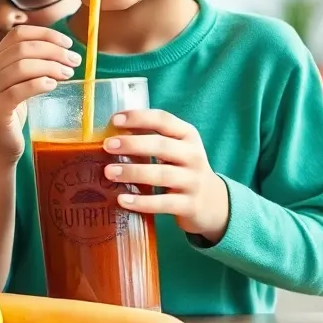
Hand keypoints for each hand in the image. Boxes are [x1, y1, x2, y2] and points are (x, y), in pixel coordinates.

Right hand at [0, 26, 79, 157]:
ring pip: (22, 66)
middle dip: (54, 51)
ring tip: (68, 74)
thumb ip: (29, 66)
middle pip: (22, 48)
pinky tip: (53, 85)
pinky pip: (19, 90)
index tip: (68, 43)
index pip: (18, 34)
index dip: (45, 34)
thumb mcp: (18, 84)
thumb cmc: (12, 114)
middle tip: (74, 61)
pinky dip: (39, 84)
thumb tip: (64, 51)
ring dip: (51, 66)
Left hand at [104, 109, 229, 242]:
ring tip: (108, 172)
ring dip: (132, 172)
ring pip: (161, 174)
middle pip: (161, 145)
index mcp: (187, 136)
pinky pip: (163, 203)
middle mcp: (193, 155)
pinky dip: (142, 202)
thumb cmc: (183, 169)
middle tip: (107, 145)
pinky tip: (122, 199)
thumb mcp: (175, 149)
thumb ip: (150, 139)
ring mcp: (193, 181)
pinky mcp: (190, 205)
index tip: (115, 119)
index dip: (139, 117)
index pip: (163, 120)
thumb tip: (110, 133)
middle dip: (132, 144)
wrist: (214, 203)